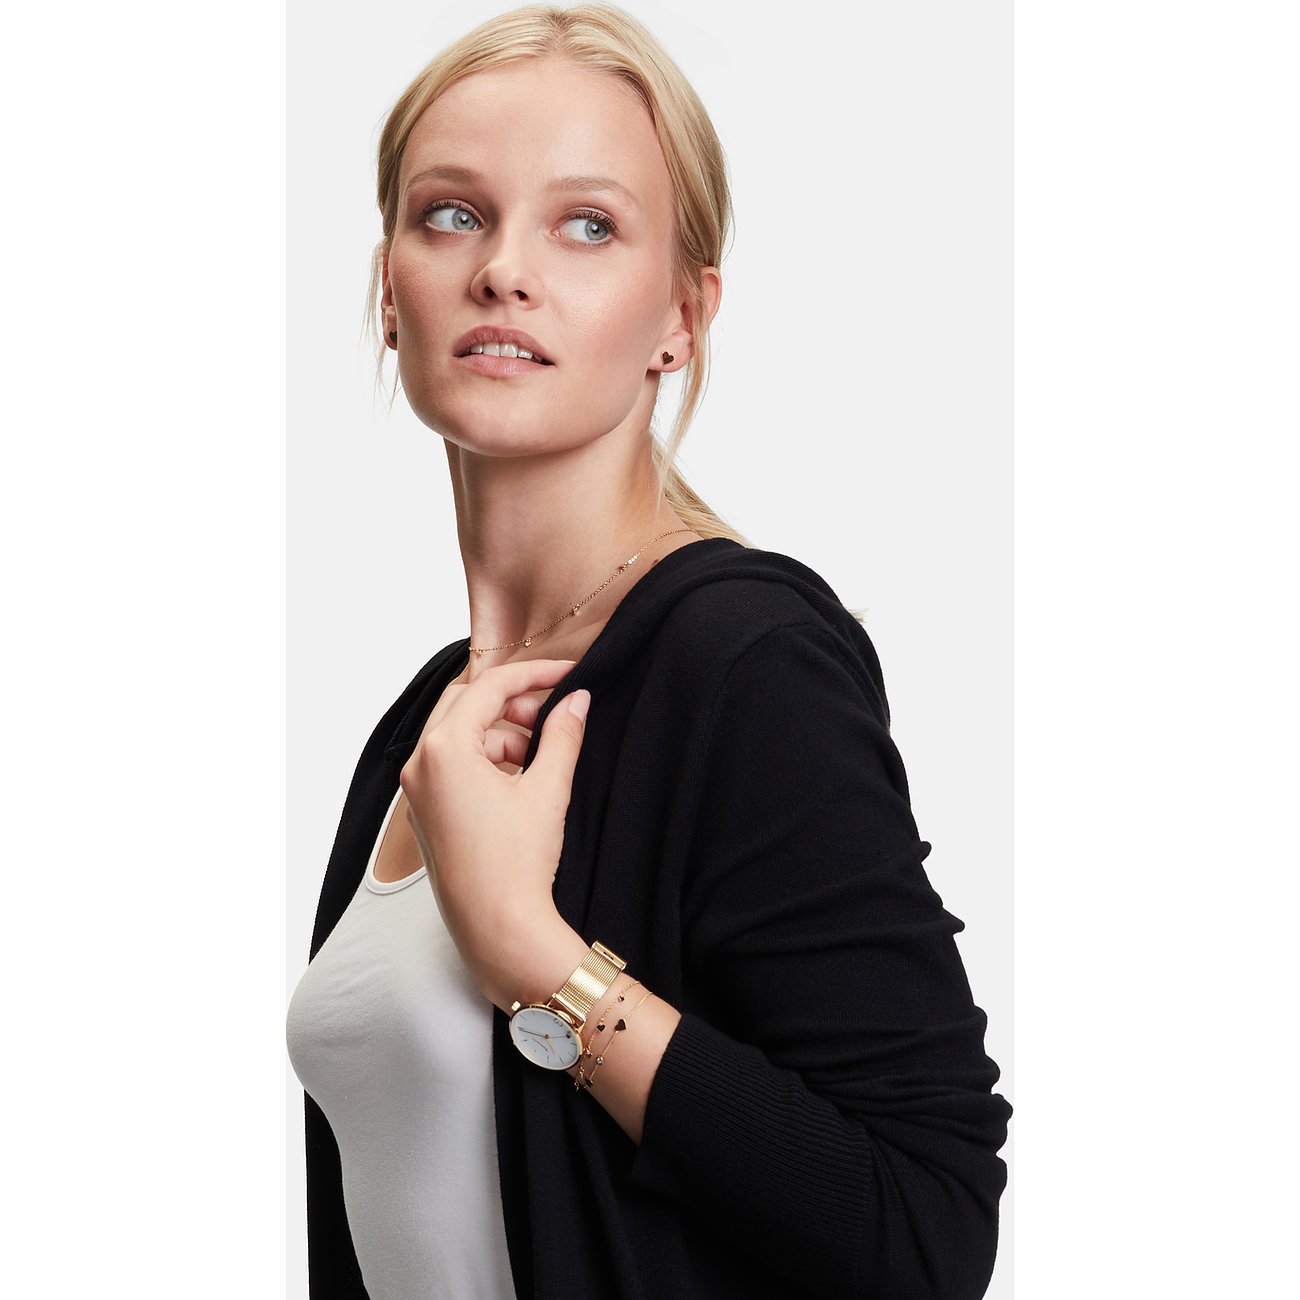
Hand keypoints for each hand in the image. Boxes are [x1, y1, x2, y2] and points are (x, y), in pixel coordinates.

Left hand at [398, 657, 591, 1004]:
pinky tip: (522, 781)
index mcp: (443, 750)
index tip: (570, 674)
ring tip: (543, 757)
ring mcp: (417, 790)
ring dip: (503, 734)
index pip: (490, 687)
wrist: (497, 930)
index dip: (535, 674)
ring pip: (462, 736)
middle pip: (468, 704)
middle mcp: (420, 765)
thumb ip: (563, 734)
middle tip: (555, 711)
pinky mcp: (425, 812)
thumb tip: (578, 700)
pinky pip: (454, 765)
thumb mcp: (547, 790)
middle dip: (514, 703)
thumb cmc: (517, 864)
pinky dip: (488, 761)